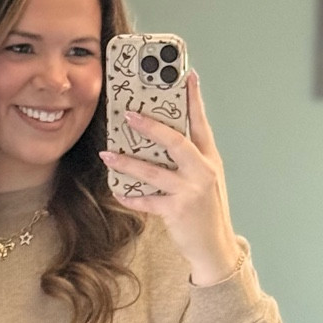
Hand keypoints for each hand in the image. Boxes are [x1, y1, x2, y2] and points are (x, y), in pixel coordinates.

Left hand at [99, 69, 241, 287]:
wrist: (215, 247)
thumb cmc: (206, 210)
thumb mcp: (205, 179)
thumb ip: (189, 159)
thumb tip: (161, 138)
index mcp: (209, 158)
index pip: (201, 123)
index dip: (194, 99)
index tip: (187, 75)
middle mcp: (203, 171)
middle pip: (176, 141)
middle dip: (151, 126)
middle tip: (129, 114)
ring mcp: (191, 191)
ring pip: (154, 171)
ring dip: (128, 162)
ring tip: (108, 154)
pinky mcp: (178, 211)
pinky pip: (148, 201)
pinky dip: (131, 197)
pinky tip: (118, 192)